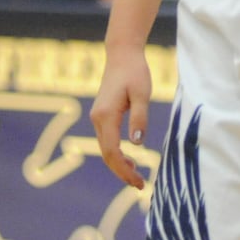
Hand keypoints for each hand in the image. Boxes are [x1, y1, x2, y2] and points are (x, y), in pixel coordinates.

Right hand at [90, 47, 152, 188]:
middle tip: (140, 185)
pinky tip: (130, 159)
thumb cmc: (135, 71)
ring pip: (106, 149)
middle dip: (122, 172)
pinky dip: (117, 153)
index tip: (139, 182)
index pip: (113, 152)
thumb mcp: (142, 93)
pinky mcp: (102, 115)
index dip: (124, 170)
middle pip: (107, 155)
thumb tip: (137, 144)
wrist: (122, 54)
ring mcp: (97, 118)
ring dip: (119, 164)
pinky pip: (107, 141)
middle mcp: (97, 119)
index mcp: (106, 116)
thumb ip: (139, 117)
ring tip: (137, 176)